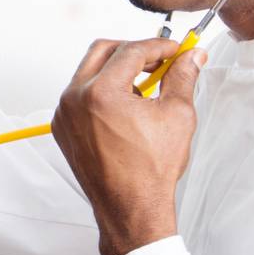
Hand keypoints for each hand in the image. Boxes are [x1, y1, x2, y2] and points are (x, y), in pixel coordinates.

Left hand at [50, 38, 205, 254]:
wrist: (131, 208)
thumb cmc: (151, 171)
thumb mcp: (177, 115)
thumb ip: (182, 77)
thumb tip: (191, 57)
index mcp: (100, 93)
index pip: (130, 51)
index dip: (158, 46)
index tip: (175, 49)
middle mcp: (74, 99)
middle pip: (103, 51)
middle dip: (134, 50)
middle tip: (159, 59)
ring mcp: (64, 114)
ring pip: (89, 71)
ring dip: (117, 70)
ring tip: (145, 90)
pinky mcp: (62, 127)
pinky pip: (81, 94)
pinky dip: (102, 91)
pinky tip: (127, 108)